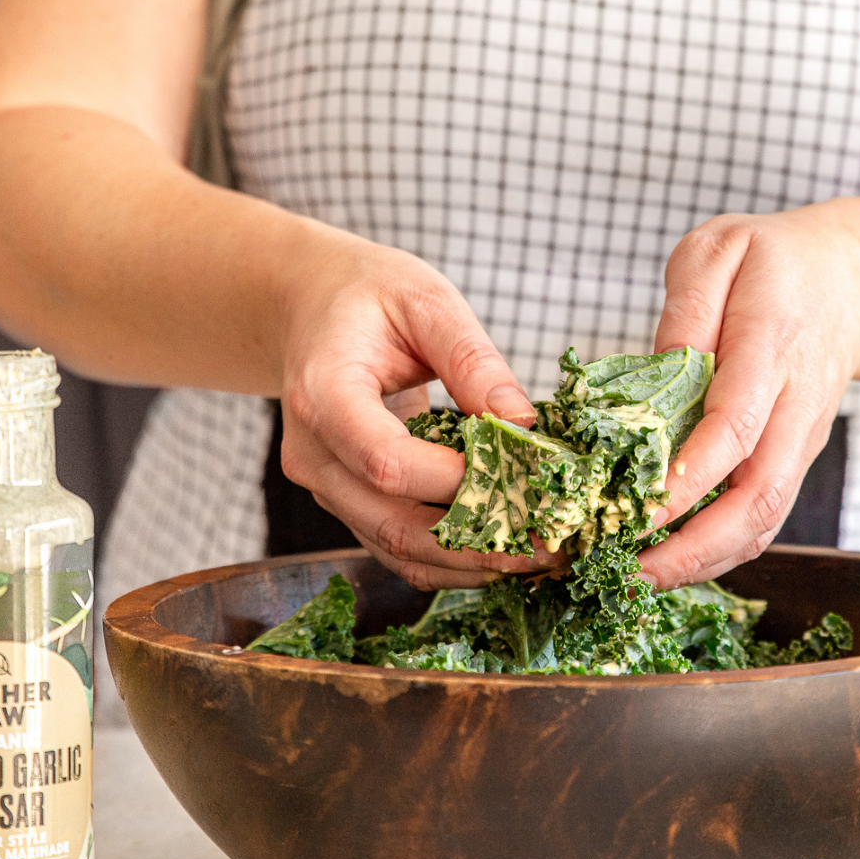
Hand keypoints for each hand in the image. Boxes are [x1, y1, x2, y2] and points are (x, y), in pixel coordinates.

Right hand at [276, 228, 561, 588]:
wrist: (310, 310)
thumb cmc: (365, 295)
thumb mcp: (424, 299)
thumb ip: (472, 359)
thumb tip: (522, 423)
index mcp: (322, 395)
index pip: (385, 461)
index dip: (453, 481)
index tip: (520, 477)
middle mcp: (312, 455)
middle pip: (391, 523)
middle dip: (476, 542)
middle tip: (549, 545)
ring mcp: (324, 486)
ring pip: (395, 548)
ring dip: (469, 564)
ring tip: (538, 557)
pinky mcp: (345, 503)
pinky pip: (395, 547)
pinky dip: (449, 559)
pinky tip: (501, 553)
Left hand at [639, 197, 859, 588]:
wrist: (850, 279)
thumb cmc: (772, 263)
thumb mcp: (716, 252)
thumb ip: (683, 310)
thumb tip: (649, 373)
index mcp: (771, 348)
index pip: (734, 425)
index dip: (691, 475)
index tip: (643, 507)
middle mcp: (792, 406)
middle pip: (757, 495)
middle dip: (693, 545)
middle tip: (629, 569)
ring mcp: (798, 440)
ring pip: (764, 520)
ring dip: (703, 560)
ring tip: (639, 579)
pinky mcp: (790, 458)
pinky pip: (761, 518)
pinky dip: (718, 551)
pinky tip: (670, 563)